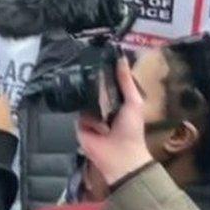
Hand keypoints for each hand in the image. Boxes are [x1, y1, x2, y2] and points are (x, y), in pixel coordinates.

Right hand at [76, 57, 152, 185]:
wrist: (119, 155)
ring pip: (83, 99)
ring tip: (82, 87)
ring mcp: (88, 115)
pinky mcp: (78, 125)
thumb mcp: (133, 102)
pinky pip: (76, 113)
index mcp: (116, 101)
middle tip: (83, 64)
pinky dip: (81, 113)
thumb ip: (126, 82)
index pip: (107, 82)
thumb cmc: (131, 129)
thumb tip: (120, 58)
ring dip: (85, 96)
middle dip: (90, 80)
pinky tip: (85, 111)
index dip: (103, 71)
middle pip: (92, 89)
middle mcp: (101, 106)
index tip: (96, 55)